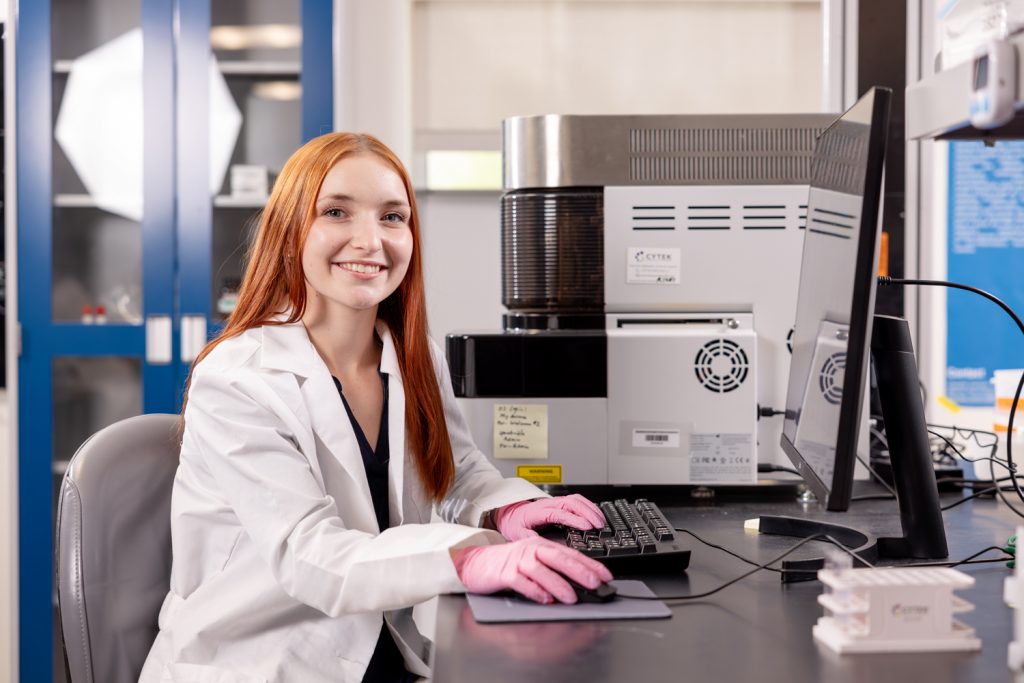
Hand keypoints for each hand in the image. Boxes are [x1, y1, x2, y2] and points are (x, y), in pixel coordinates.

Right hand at [452, 536, 612, 603]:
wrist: (476, 562)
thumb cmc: (507, 563)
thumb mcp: (532, 561)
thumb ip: (553, 569)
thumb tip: (579, 583)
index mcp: (540, 546)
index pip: (570, 554)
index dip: (590, 564)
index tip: (606, 576)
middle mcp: (530, 550)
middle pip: (559, 558)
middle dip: (580, 572)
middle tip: (595, 584)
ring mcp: (517, 561)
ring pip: (541, 571)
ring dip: (558, 584)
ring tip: (571, 598)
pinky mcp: (504, 574)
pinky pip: (522, 582)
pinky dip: (535, 591)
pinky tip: (545, 599)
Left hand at [494, 494, 604, 540]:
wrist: (510, 513)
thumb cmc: (514, 523)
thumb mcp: (517, 533)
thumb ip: (529, 538)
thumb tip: (541, 545)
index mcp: (539, 512)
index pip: (560, 513)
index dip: (575, 519)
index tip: (587, 527)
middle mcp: (548, 504)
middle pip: (572, 503)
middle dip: (588, 513)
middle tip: (599, 525)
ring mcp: (554, 501)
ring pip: (576, 499)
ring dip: (590, 508)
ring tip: (601, 521)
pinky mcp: (558, 503)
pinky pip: (576, 500)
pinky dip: (588, 506)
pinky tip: (595, 514)